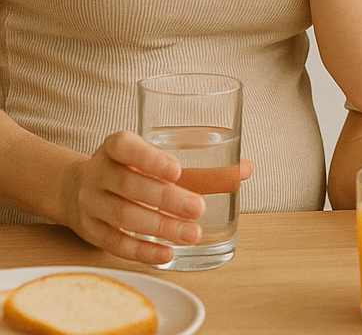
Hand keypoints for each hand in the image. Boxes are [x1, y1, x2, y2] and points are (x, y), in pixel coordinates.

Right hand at [59, 133, 256, 264]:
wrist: (79, 189)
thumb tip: (245, 168)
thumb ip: (199, 162)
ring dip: (160, 227)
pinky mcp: (90, 231)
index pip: (124, 146)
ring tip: (192, 234)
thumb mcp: (155, 156)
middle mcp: (98, 172)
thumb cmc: (133, 167)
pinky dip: (142, 250)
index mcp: (115, 146)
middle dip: (166, 199)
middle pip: (129, 185)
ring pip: (123, 216)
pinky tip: (168, 254)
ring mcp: (91, 203)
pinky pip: (116, 243)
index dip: (150, 158)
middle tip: (198, 208)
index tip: (177, 170)